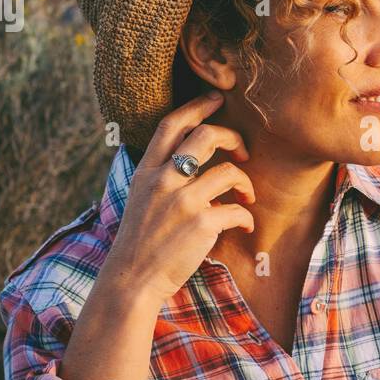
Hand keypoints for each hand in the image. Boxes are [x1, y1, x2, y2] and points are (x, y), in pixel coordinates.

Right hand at [99, 92, 254, 302]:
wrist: (132, 280)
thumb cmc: (140, 242)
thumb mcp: (140, 198)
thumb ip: (161, 176)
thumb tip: (191, 159)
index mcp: (147, 171)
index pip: (171, 124)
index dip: (197, 106)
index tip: (217, 99)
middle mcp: (164, 180)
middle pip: (206, 135)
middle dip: (233, 137)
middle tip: (243, 151)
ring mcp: (183, 200)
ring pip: (229, 171)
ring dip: (245, 183)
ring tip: (246, 197)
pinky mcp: (202, 223)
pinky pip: (237, 210)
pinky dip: (246, 217)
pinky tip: (244, 225)